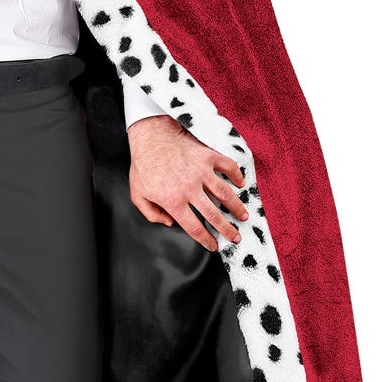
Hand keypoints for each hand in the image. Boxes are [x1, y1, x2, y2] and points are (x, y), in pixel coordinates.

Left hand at [126, 114, 248, 249]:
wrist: (150, 136)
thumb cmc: (143, 164)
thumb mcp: (137, 194)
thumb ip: (151, 213)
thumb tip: (169, 222)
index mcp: (173, 201)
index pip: (194, 227)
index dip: (206, 240)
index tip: (214, 245)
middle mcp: (190, 189)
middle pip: (214, 216)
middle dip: (227, 230)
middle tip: (236, 237)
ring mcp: (201, 172)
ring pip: (225, 194)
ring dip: (237, 207)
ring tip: (244, 216)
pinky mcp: (207, 156)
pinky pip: (228, 167)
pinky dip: (237, 176)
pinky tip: (241, 184)